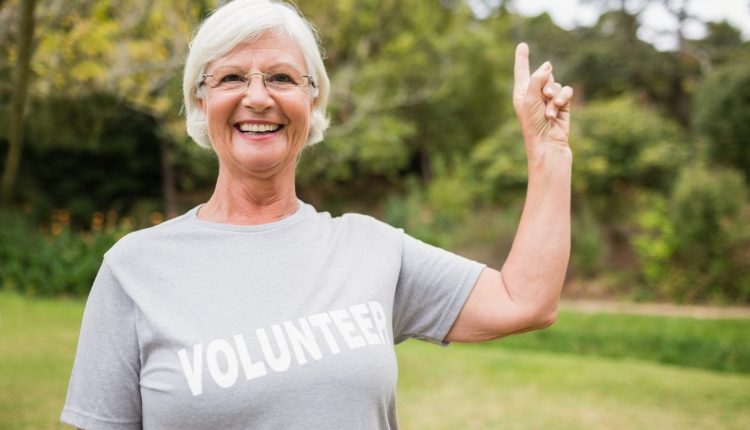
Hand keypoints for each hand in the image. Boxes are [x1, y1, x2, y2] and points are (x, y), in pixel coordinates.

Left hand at [512, 43, 572, 159]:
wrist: (547, 143)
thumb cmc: (533, 123)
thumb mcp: (530, 98)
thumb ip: (537, 78)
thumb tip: (548, 65)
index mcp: (521, 93)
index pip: (522, 71)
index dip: (522, 58)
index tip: (522, 45)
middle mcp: (534, 94)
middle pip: (544, 75)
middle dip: (546, 83)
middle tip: (544, 96)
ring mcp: (548, 99)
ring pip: (556, 84)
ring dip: (554, 96)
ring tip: (549, 110)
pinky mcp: (562, 105)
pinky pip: (565, 91)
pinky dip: (563, 98)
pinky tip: (558, 108)